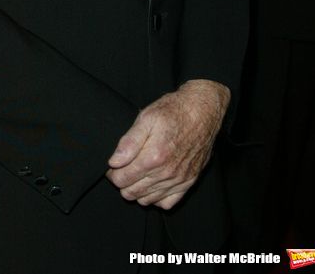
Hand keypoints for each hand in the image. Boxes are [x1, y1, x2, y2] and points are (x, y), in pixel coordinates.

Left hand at [106, 79, 229, 208]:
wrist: (201, 111)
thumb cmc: (172, 111)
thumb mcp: (146, 117)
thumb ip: (129, 142)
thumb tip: (114, 162)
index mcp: (153, 157)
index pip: (122, 179)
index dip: (112, 173)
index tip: (113, 165)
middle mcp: (167, 173)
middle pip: (132, 193)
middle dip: (123, 182)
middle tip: (123, 169)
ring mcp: (179, 180)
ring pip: (147, 200)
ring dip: (137, 191)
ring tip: (137, 174)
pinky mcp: (189, 182)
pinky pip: (167, 203)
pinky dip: (156, 198)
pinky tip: (153, 184)